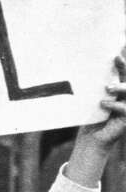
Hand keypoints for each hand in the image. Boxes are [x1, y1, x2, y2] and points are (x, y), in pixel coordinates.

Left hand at [67, 49, 125, 187]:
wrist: (91, 137)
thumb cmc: (88, 115)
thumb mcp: (87, 98)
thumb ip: (86, 86)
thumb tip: (72, 68)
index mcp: (118, 89)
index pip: (123, 72)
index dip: (122, 63)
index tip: (115, 54)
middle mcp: (125, 96)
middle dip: (125, 69)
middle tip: (115, 60)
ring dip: (121, 87)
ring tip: (107, 88)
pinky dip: (115, 106)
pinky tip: (103, 104)